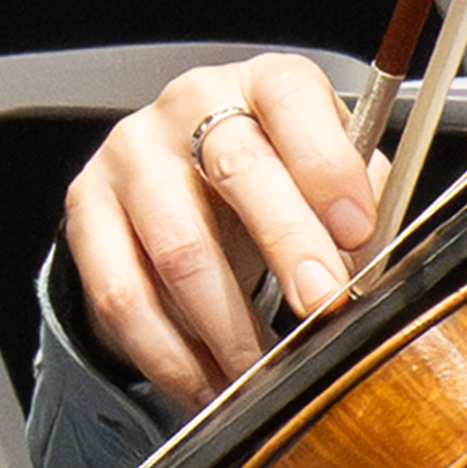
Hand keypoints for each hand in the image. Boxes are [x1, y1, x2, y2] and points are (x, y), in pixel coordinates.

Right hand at [62, 55, 386, 410]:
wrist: (188, 179)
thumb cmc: (279, 177)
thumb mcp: (330, 174)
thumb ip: (364, 205)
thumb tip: (380, 269)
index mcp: (261, 86)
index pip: (289, 99)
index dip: (327, 164)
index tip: (358, 232)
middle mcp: (188, 106)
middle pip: (235, 171)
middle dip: (286, 246)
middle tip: (320, 309)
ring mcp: (129, 156)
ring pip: (177, 247)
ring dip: (226, 325)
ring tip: (262, 371)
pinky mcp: (86, 209)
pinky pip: (121, 293)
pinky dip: (168, 353)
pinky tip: (205, 382)